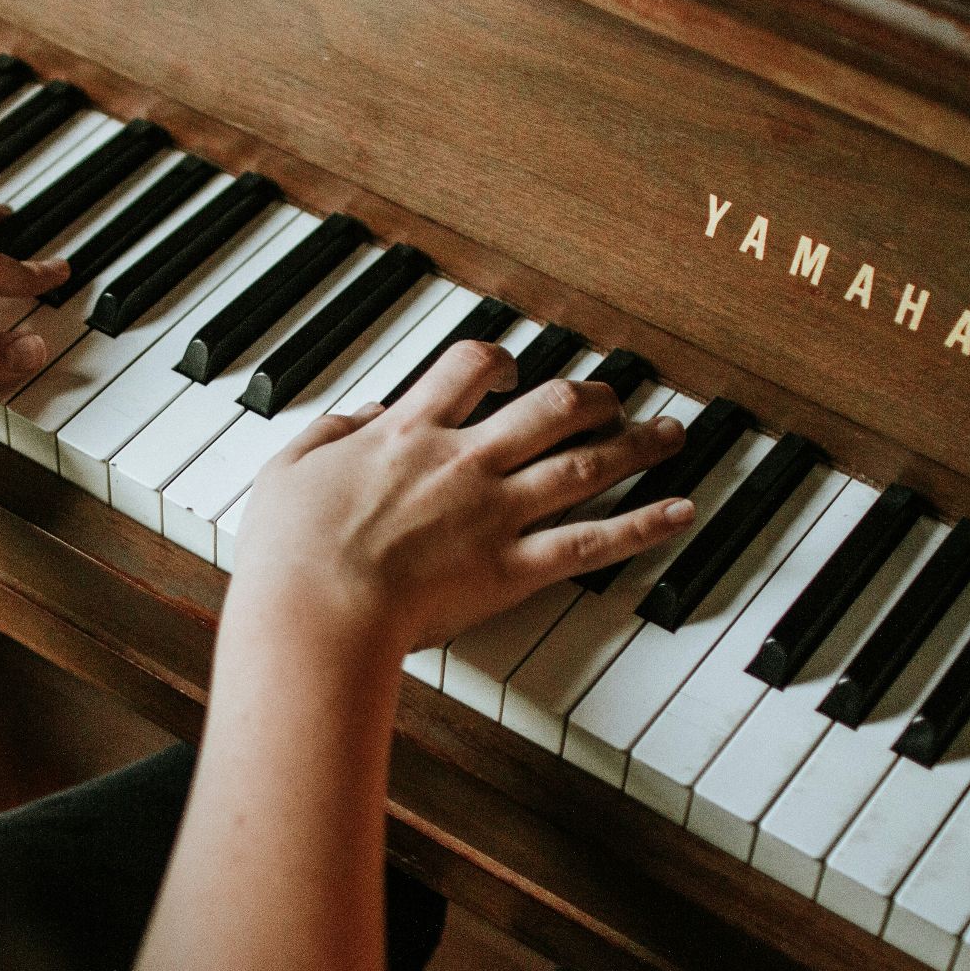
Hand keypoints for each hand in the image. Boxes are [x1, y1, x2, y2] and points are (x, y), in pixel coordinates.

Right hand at [228, 340, 693, 660]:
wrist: (316, 609)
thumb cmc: (290, 550)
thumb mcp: (289, 468)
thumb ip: (332, 433)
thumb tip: (364, 415)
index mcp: (408, 432)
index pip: (467, 369)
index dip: (496, 361)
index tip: (507, 371)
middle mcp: (463, 461)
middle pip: (548, 408)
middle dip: (589, 396)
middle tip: (612, 396)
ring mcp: (495, 513)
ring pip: (583, 464)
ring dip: (634, 444)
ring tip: (669, 433)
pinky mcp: (512, 568)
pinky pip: (592, 541)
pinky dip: (643, 525)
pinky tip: (680, 510)